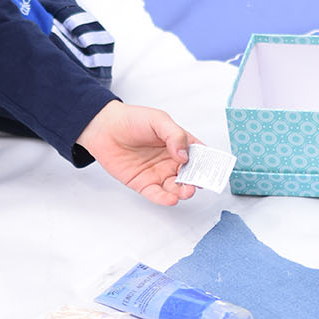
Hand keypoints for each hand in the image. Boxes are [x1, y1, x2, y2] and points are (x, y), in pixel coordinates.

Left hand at [77, 99, 198, 206]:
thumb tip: (185, 155)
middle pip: (190, 175)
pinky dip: (165, 198)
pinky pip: (157, 194)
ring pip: (176, 187)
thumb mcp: (159, 120)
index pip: (199, 155)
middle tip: (199, 183)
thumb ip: (175, 135)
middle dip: (197, 181)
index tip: (214, 168)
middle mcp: (171, 161)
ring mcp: (158, 173)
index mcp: (179, 144)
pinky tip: (171, 199)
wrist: (104, 127)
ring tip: (186, 191)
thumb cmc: (132, 120)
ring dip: (183, 191)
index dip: (208, 162)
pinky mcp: (144, 183)